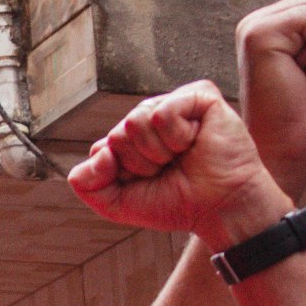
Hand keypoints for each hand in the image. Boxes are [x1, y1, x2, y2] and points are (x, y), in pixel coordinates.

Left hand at [68, 82, 293, 251]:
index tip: (147, 184)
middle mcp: (149, 119)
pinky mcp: (199, 96)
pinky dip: (175, 136)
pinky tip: (195, 141)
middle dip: (140, 163)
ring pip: (134, 122)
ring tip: (182, 156)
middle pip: (116, 135)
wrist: (219, 208)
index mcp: (130, 140)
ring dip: (157, 151)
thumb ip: (86, 184)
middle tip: (169, 169)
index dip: (119, 175)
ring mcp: (173, 105)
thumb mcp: (116, 203)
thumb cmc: (174, 203)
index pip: (99, 150)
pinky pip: (160, 113)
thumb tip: (99, 152)